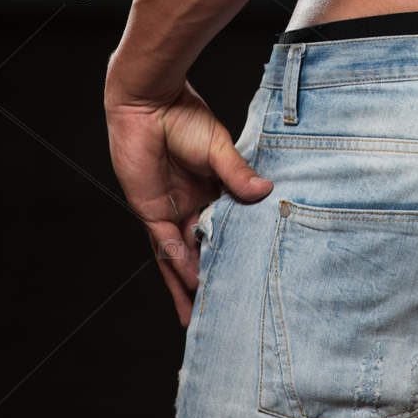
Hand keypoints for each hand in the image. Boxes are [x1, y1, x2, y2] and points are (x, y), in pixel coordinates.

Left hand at [105, 78, 271, 326]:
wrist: (150, 103)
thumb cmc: (185, 117)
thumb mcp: (219, 148)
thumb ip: (238, 175)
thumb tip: (267, 193)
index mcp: (211, 189)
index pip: (223, 228)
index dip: (233, 250)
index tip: (249, 273)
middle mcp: (191, 204)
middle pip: (201, 249)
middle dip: (209, 278)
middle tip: (224, 308)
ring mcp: (170, 209)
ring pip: (180, 255)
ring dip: (187, 283)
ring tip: (199, 314)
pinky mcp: (150, 210)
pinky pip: (165, 244)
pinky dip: (178, 262)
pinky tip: (191, 282)